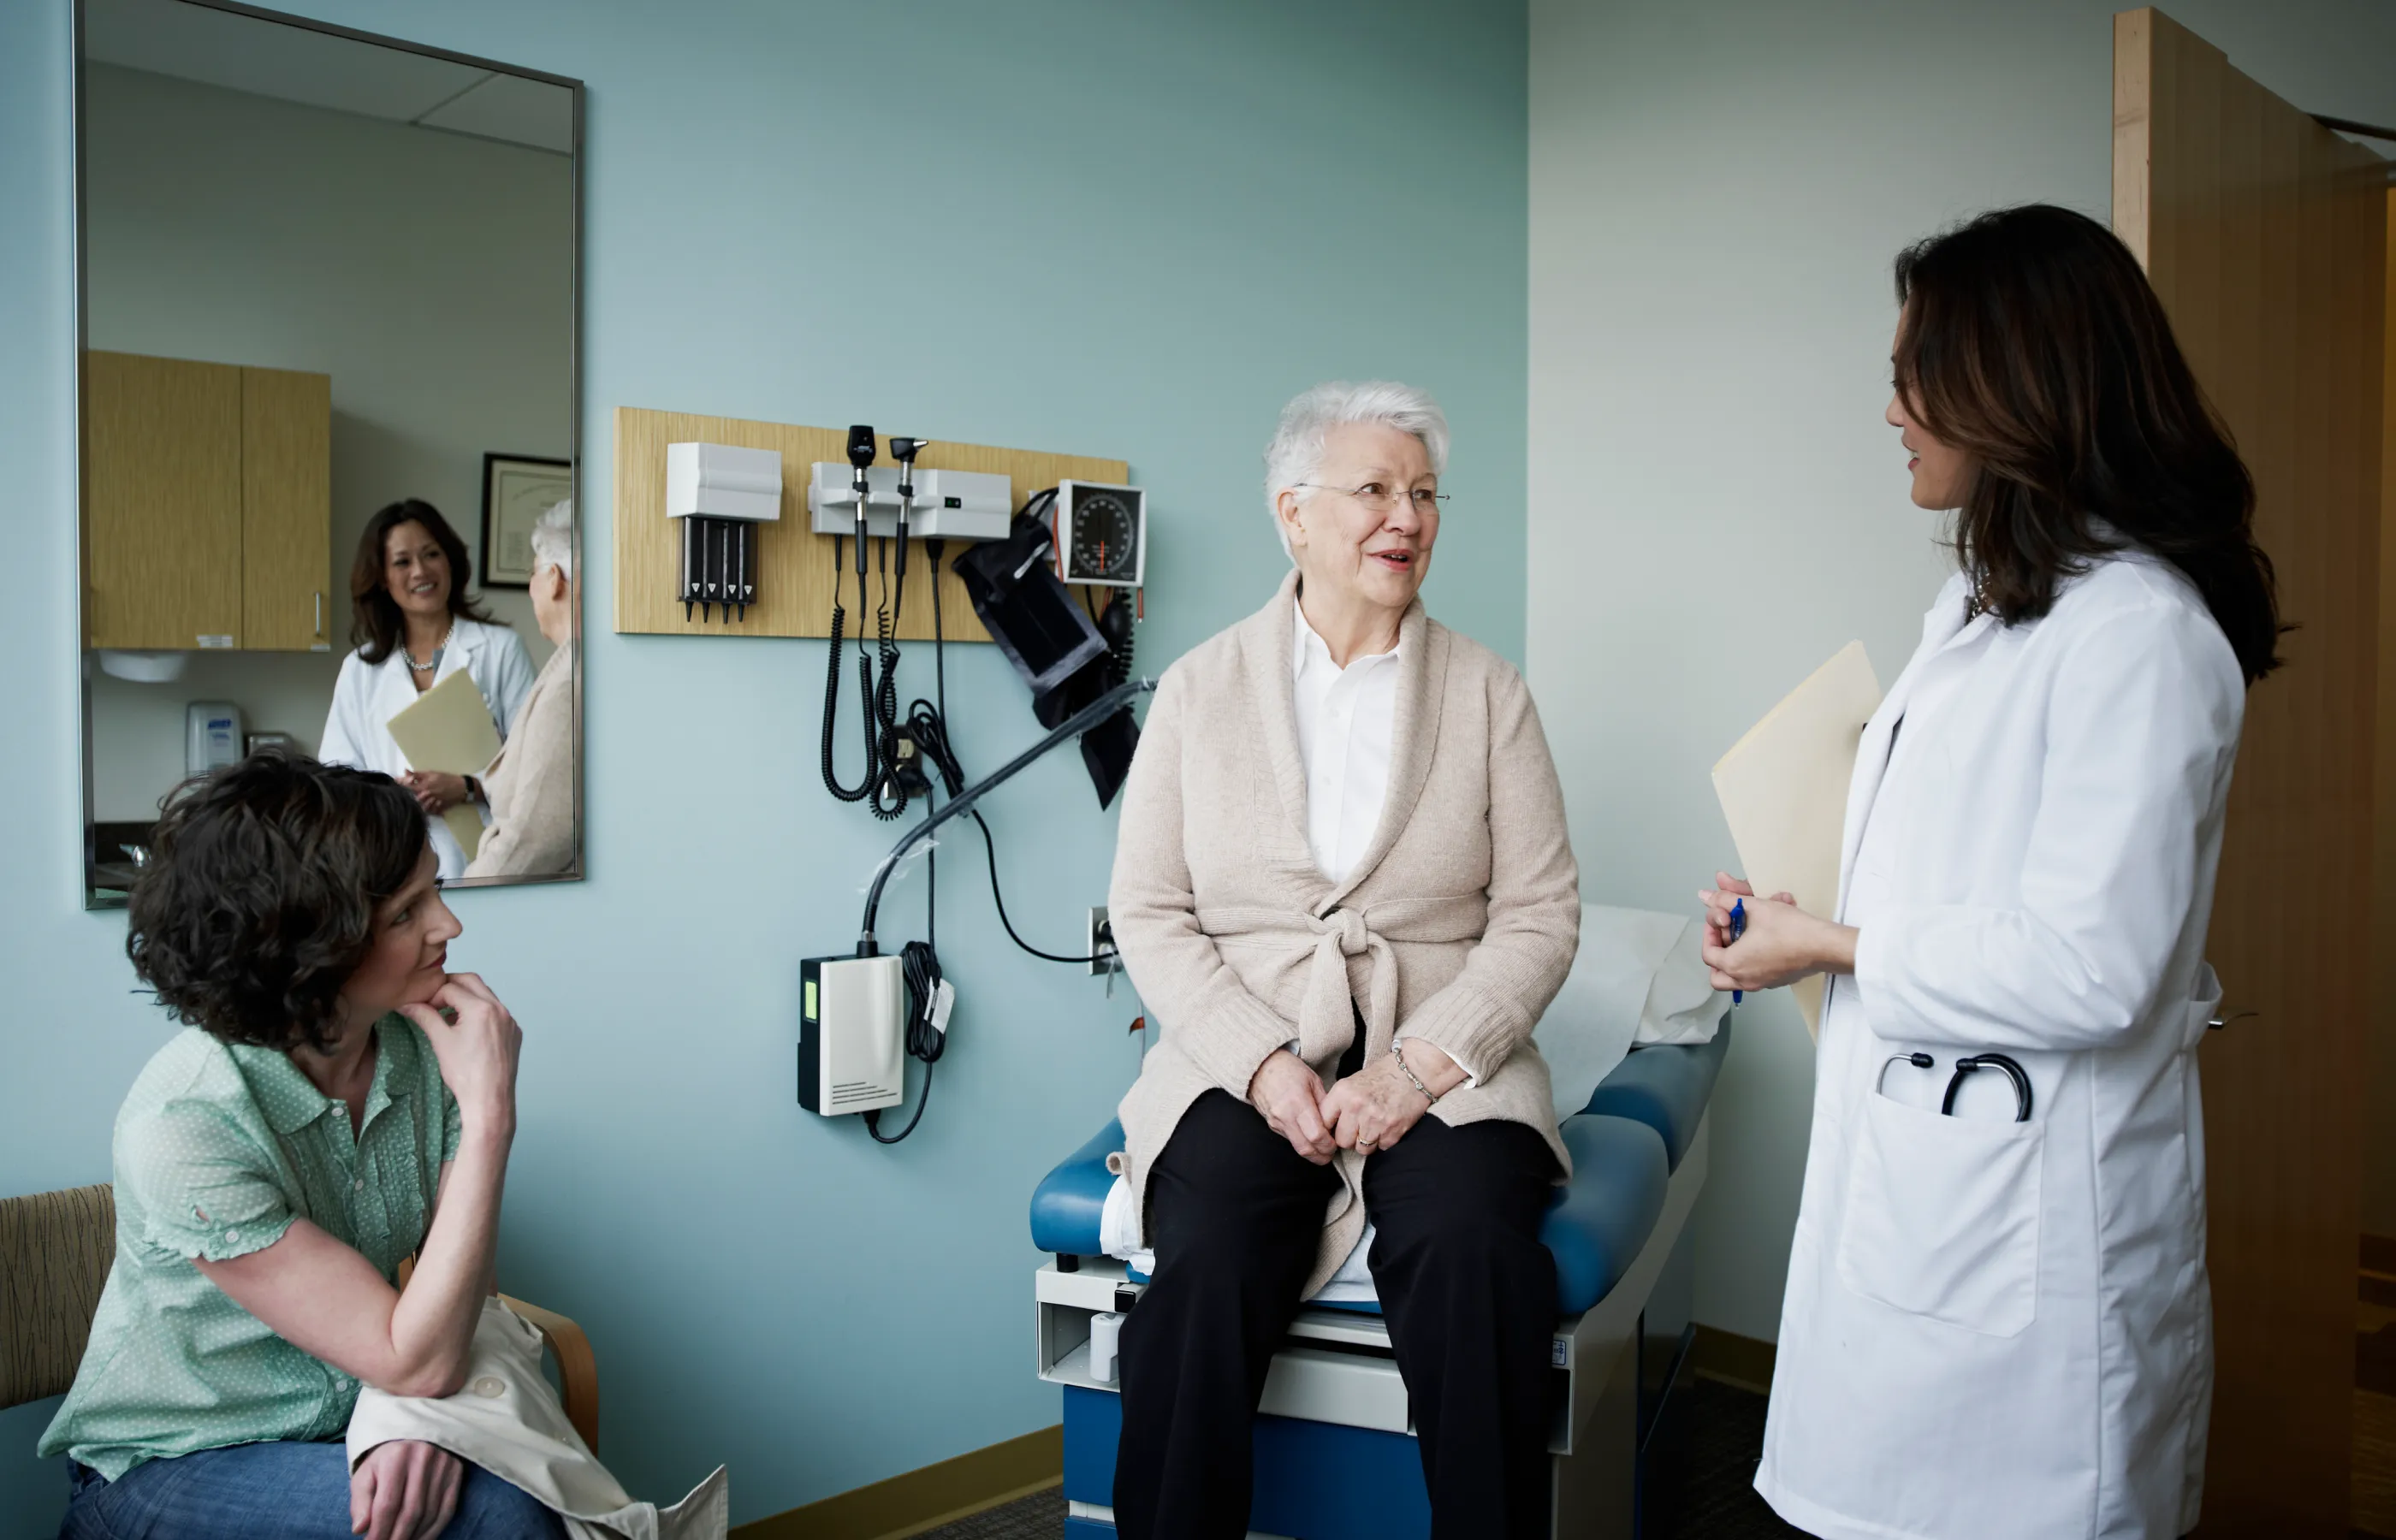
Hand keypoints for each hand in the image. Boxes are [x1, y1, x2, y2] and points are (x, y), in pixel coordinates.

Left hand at [350, 1439, 461, 1539]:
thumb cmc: (386, 1459)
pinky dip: (433, 1531)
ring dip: (414, 1536)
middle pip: (411, 1512)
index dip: (378, 1531)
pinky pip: (447, 1510)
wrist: (416, 1434)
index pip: (387, 1504)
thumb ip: (360, 1501)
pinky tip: (420, 1539)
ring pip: (429, 1514)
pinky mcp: (456, 1473)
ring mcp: (443, 1466)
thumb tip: (360, 1529)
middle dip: (396, 1537)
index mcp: (396, 1457)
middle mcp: (423, 1459)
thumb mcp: (366, 1473)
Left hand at [399, 771, 470, 814]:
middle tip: (403, 794)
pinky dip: (426, 811)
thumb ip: (417, 774)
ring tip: (412, 802)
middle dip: (407, 796)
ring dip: (416, 805)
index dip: (399, 785)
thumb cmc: (446, 778)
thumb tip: (404, 771)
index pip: (406, 788)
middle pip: (411, 799)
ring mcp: (432, 804)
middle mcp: (426, 796)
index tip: (396, 783)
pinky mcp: (437, 809)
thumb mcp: (431, 773)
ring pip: (419, 807)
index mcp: (423, 786)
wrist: (462, 787)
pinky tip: (424, 808)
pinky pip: (429, 812)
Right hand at [399, 973, 520, 1133]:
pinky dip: (480, 1012)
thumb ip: (424, 1016)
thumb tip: (405, 1003)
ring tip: (448, 1015)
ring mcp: (510, 1021)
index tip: (421, 1007)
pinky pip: (496, 1012)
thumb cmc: (464, 1074)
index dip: (432, 995)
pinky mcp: (514, 1032)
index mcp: (482, 1008)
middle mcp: (500, 1009)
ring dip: (466, 998)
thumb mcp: (440, 1041)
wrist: (489, 1100)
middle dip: (450, 986)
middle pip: (472, 981)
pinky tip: (466, 1028)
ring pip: (486, 995)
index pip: (450, 987)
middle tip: (433, 1000)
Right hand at [1247, 1050, 1335, 1164]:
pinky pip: (1290, 1140)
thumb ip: (1325, 1103)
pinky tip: (1309, 1138)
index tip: (1336, 1144)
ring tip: (1323, 1149)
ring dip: (1312, 1153)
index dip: (1328, 1145)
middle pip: (1305, 1148)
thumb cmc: (1288, 1069)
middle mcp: (1285, 1116)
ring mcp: (1276, 1123)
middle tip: (1331, 1154)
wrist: (1260, 1068)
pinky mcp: (1272, 1126)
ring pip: (1297, 1148)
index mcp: (1298, 1102)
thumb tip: (1335, 1123)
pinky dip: (1302, 1143)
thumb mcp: (1313, 1080)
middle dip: (1321, 1156)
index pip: (1316, 1135)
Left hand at [1319, 1041, 1462, 1154]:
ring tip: (1374, 1126)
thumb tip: (1326, 1126)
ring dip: (1367, 1142)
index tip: (1335, 1128)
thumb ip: (1338, 1103)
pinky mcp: (1393, 1131)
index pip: (1323, 1122)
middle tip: (1359, 1128)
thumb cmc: (1383, 1075)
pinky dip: (1384, 1140)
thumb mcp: (1353, 1082)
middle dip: (1350, 1138)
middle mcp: (1357, 1107)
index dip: (1329, 1128)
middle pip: (1342, 1141)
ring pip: (1362, 1149)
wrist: (1414, 1071)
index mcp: (1343, 1093)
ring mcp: (1375, 1121)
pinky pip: (1381, 1147)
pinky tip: (1388, 1125)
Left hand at [1698, 872, 1855, 992]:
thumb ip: (1725, 900)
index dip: (1710, 933)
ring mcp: (1762, 983)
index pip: (1708, 952)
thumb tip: (1704, 895)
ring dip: (1737, 954)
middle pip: (1718, 973)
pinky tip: (1768, 935)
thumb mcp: (1754, 907)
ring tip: (1748, 932)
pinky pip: (1756, 974)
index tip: (1720, 920)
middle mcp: (1745, 979)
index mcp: (1733, 964)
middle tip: (1728, 934)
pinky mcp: (1777, 981)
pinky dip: (1755, 957)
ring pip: (1737, 976)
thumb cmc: (1790, 928)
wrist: (1824, 946)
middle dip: (1719, 952)